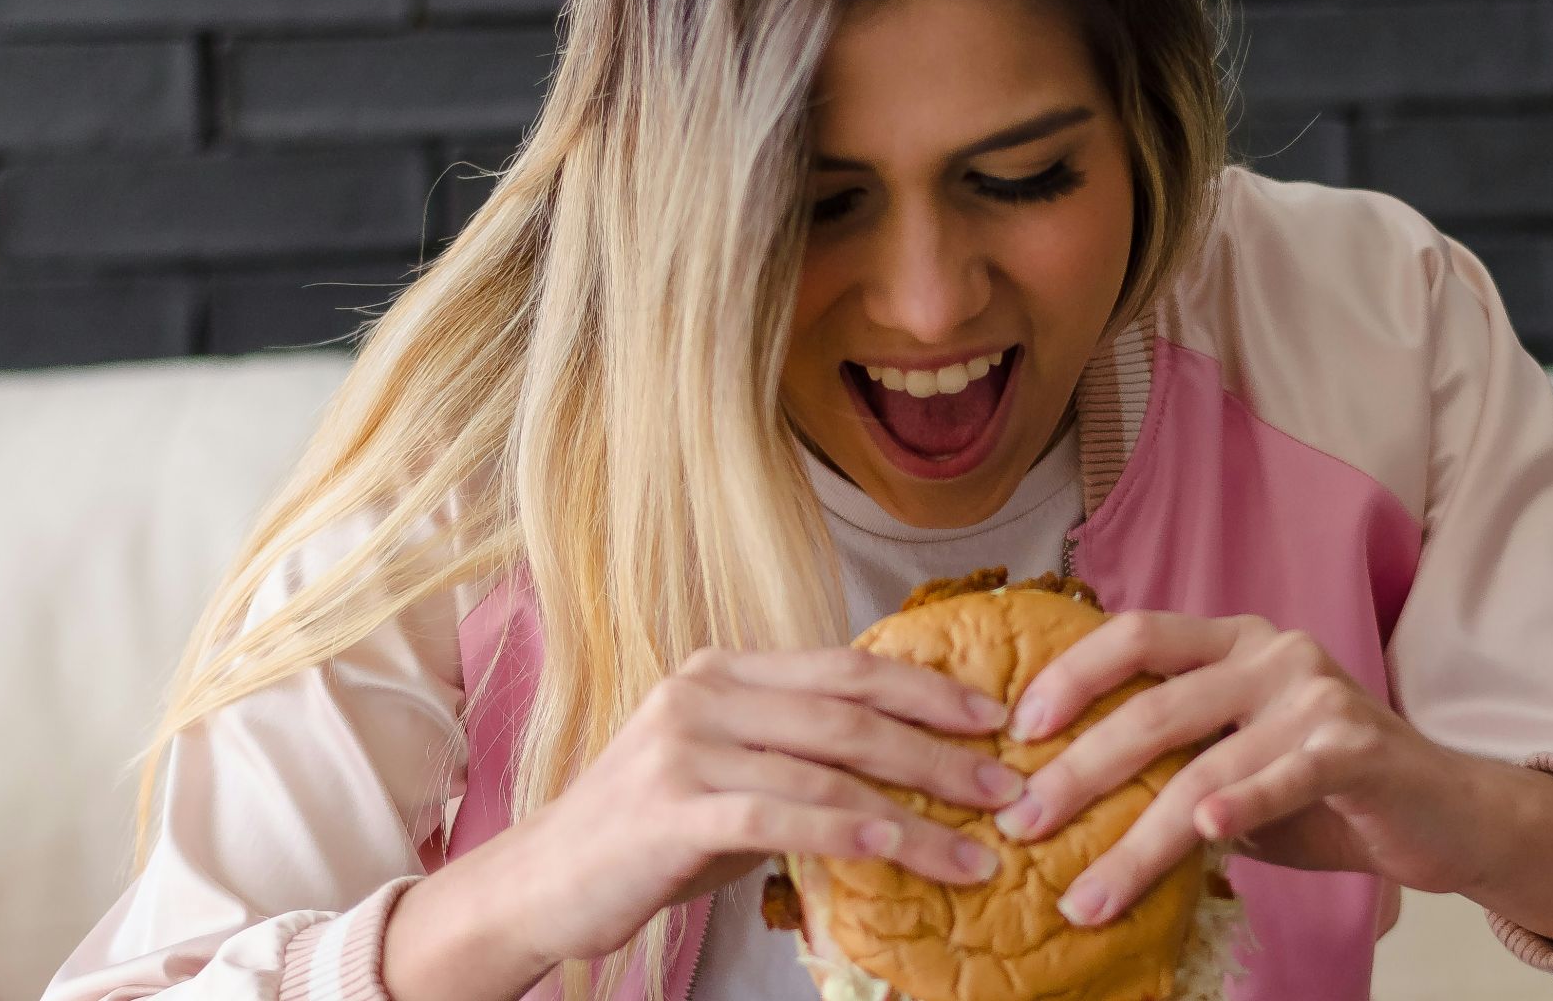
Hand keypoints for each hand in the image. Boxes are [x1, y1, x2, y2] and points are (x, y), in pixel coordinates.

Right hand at [512, 646, 1025, 963]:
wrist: (544, 882)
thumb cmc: (649, 833)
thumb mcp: (727, 772)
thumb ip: (797, 755)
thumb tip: (907, 762)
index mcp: (724, 671)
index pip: (846, 669)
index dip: (927, 690)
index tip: (996, 718)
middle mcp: (703, 693)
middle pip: (848, 714)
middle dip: (940, 752)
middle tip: (1008, 787)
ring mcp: (684, 748)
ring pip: (826, 772)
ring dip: (915, 814)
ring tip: (975, 849)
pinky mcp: (671, 809)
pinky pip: (779, 816)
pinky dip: (846, 833)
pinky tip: (896, 849)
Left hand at [989, 612, 1513, 928]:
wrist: (1444, 813)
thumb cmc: (1323, 790)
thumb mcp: (1237, 764)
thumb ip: (1173, 762)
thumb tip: (1062, 803)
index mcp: (1231, 641)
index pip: (1135, 636)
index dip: (1070, 676)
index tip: (1015, 731)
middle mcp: (1270, 652)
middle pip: (1154, 706)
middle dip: (1079, 771)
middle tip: (1022, 822)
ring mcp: (1315, 695)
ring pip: (1204, 764)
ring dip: (1138, 838)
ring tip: (1087, 893)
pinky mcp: (1356, 748)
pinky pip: (1284, 777)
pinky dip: (1243, 803)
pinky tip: (1204, 832)